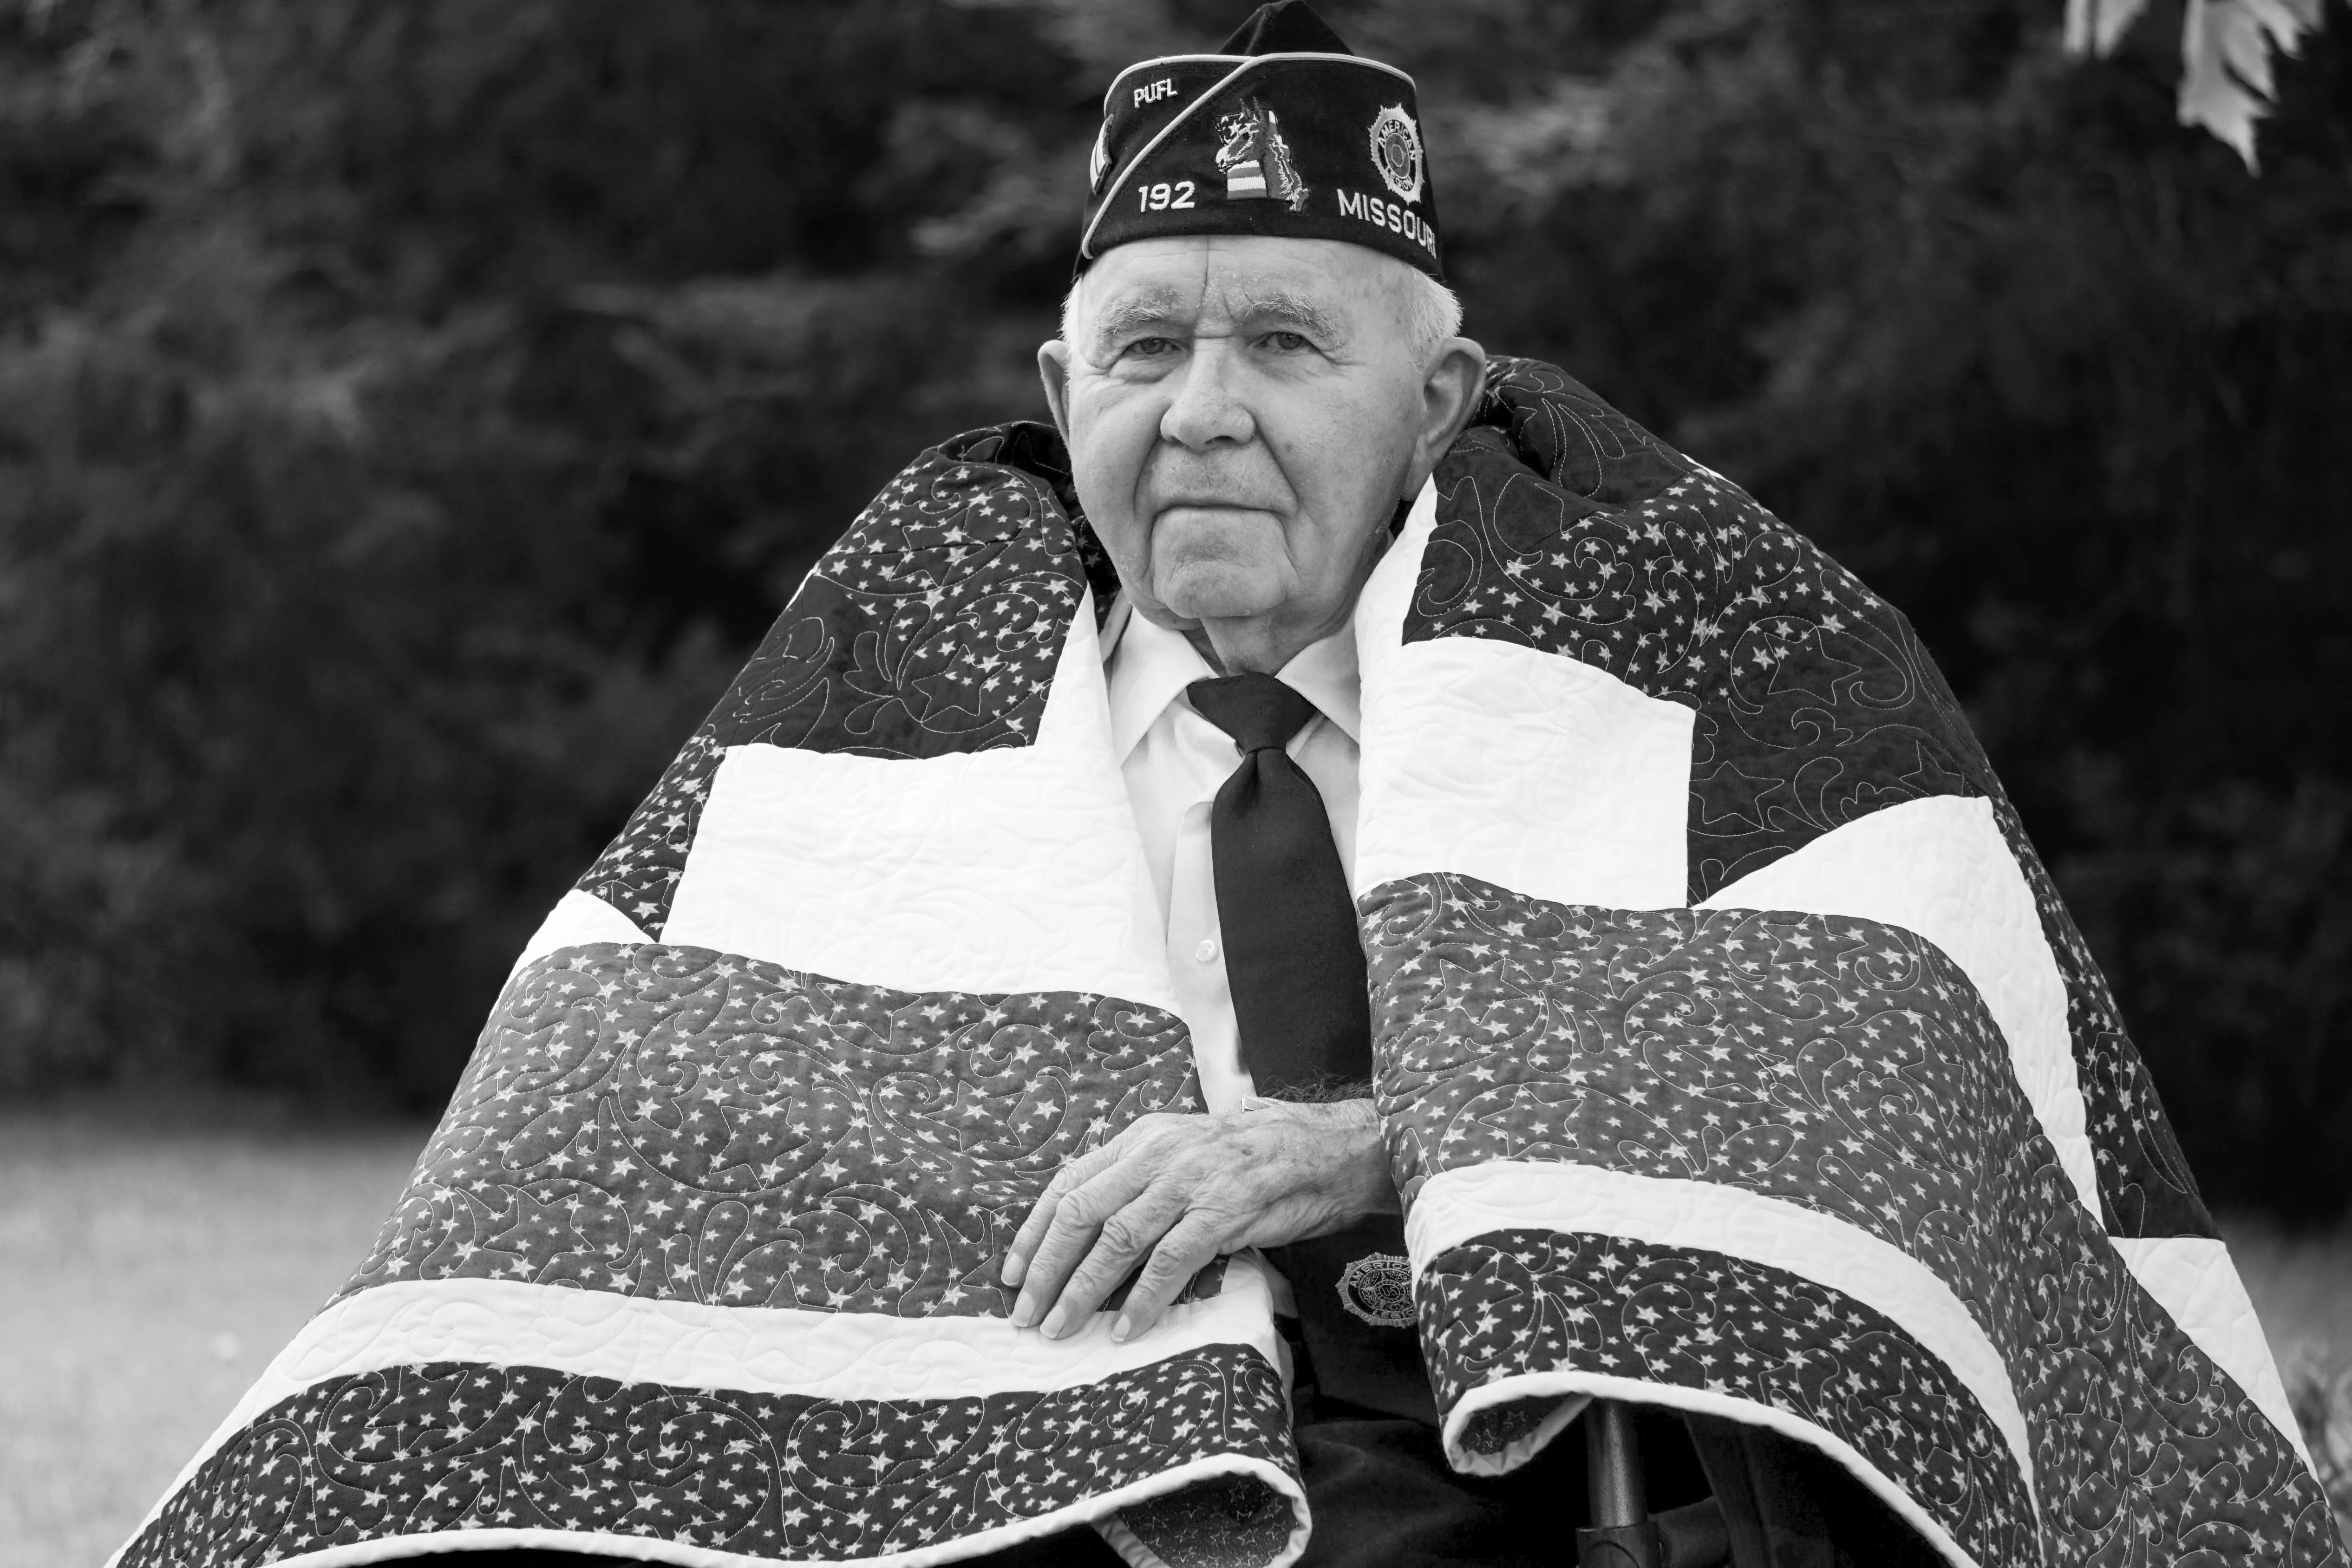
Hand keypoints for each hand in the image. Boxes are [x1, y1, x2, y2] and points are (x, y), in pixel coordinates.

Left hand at [1000, 1098, 1397, 1342]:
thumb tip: (1088, 1232)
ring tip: (1060, 1329)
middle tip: (1024, 1314)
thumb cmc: (1248, 1159)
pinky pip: (1170, 1261)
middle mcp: (1157, 1154)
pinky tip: (1125, 1329)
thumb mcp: (1183, 1153)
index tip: (1010, 1274)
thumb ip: (1138, 1181)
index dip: (1034, 1232)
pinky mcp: (1223, 1211)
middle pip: (1081, 1212)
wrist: (1321, 1149)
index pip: (1069, 1183)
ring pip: (1117, 1239)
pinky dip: (1143, 1299)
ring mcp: (1190, 1181)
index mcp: (1141, 1138)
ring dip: (1082, 1290)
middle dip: (1045, 1268)